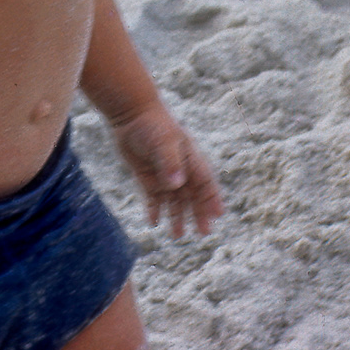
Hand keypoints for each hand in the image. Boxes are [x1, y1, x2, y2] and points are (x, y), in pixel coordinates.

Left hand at [109, 101, 223, 236]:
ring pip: (174, 200)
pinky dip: (155, 209)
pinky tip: (154, 222)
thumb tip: (177, 185)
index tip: (218, 215)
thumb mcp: (163, 142)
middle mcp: (179, 168)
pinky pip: (154, 197)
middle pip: (192, 195)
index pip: (205, 183)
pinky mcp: (147, 176)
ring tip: (178, 235)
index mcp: (190, 159)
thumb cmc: (152, 125)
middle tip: (204, 233)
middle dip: (199, 213)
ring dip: (177, 216)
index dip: (212, 198)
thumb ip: (170, 163)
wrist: (130, 114)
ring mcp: (163, 173)